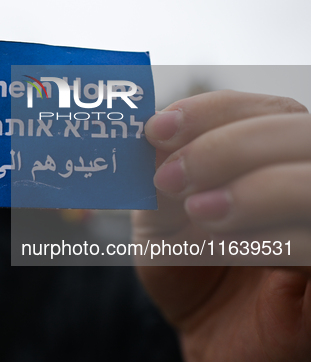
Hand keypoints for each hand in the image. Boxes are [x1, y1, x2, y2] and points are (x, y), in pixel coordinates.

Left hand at [132, 90, 310, 360]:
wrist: (210, 337)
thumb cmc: (188, 270)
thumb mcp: (160, 219)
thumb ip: (158, 176)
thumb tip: (151, 130)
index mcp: (269, 158)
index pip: (262, 109)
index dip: (211, 110)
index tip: (157, 129)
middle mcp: (304, 180)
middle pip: (297, 130)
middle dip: (226, 145)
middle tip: (169, 178)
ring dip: (255, 187)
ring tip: (198, 212)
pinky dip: (274, 239)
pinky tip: (226, 246)